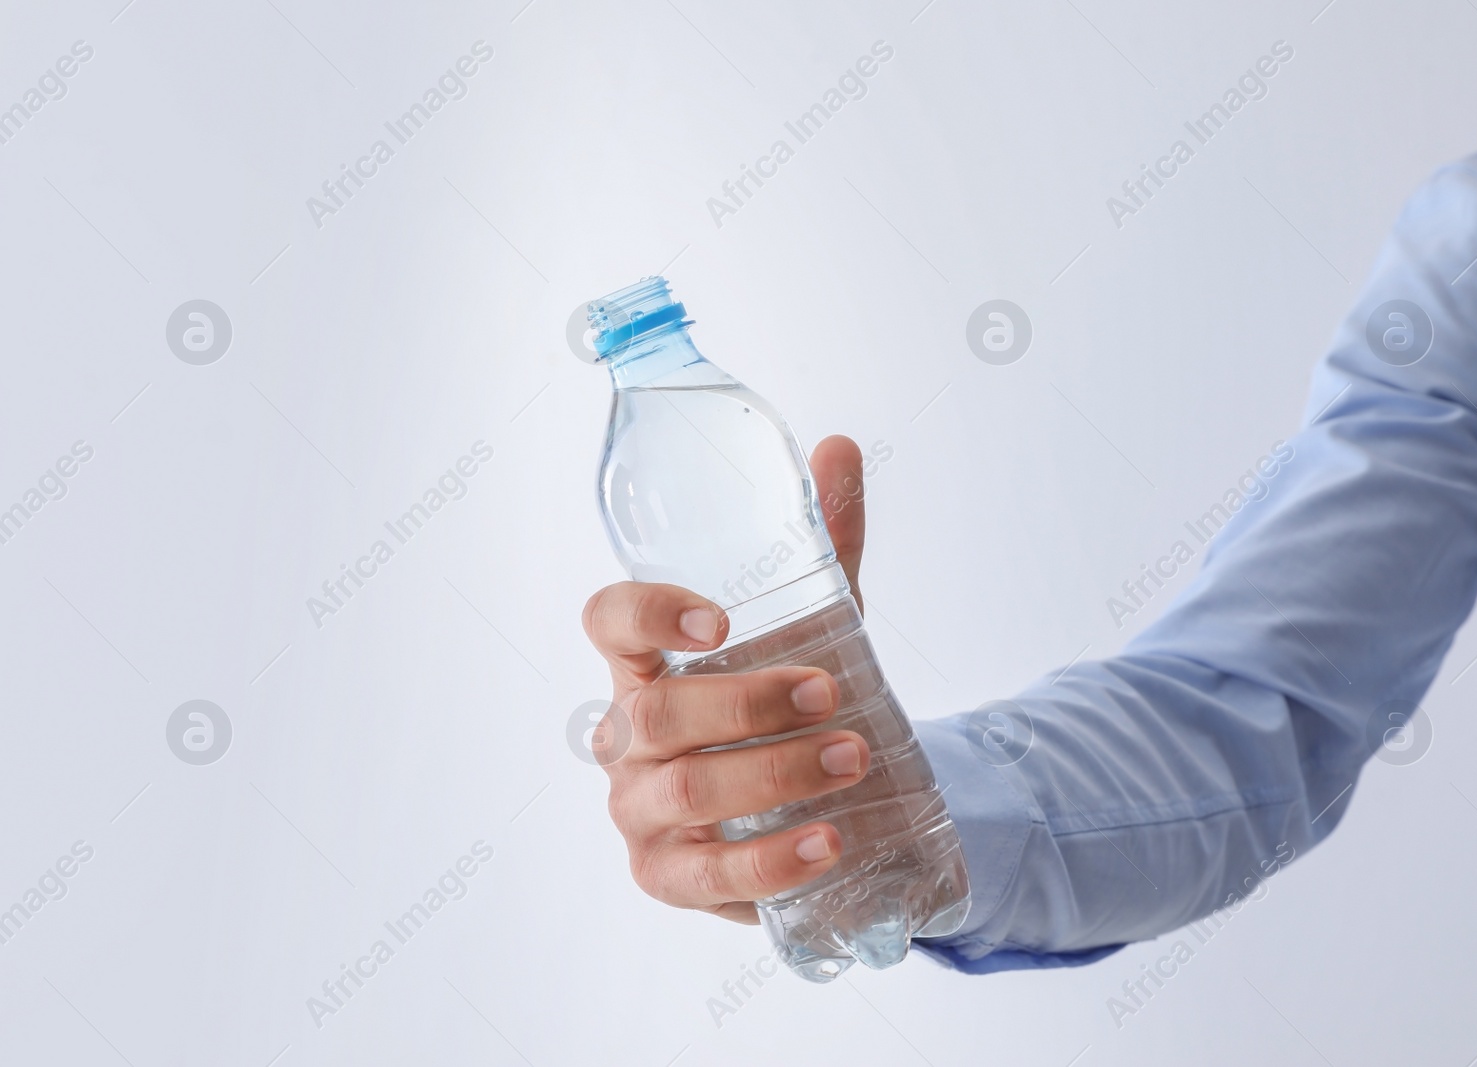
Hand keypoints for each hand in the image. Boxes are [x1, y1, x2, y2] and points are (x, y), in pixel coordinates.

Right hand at [581, 435, 869, 923]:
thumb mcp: (817, 620)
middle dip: (748, 703)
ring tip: (854, 757)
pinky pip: (707, 877)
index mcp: (646, 662)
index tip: (722, 617)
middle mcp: (627, 735)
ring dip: (774, 772)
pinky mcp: (669, 876)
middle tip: (831, 692)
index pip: (608, 623)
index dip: (648, 614)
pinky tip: (827, 840)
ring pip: (685, 792)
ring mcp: (640, 809)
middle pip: (658, 715)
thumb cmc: (794, 697)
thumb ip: (825, 542)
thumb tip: (839, 448)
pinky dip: (770, 860)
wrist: (819, 796)